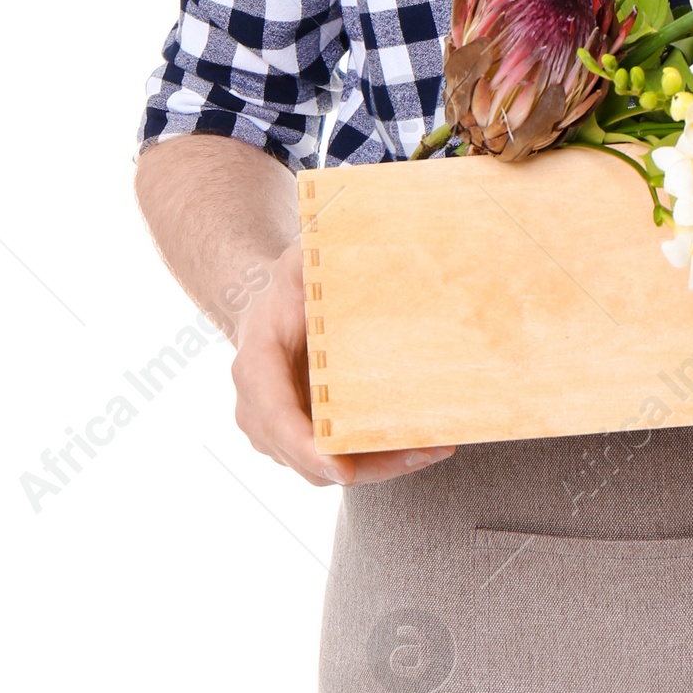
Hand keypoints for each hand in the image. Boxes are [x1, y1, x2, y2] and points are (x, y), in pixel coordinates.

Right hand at [231, 242, 455, 488]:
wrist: (262, 306)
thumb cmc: (288, 282)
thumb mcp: (300, 260)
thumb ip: (317, 246)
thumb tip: (346, 222)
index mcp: (256, 365)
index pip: (276, 415)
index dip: (307, 447)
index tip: (344, 470)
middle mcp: (257, 409)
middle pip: (308, 457)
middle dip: (366, 464)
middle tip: (425, 451)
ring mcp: (274, 432)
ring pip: (324, 470)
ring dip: (379, 467)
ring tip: (436, 447)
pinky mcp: (296, 442)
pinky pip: (334, 463)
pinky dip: (374, 460)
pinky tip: (421, 446)